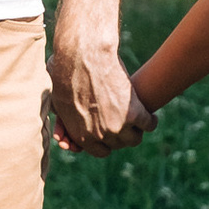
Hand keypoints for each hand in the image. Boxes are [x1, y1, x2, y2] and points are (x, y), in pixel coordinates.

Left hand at [48, 22, 151, 153]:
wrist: (83, 57)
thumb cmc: (66, 72)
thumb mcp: (58, 103)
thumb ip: (64, 120)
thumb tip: (60, 129)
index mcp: (80, 136)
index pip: (100, 151)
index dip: (107, 141)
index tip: (111, 132)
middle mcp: (99, 135)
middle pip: (118, 144)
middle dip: (121, 134)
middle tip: (125, 122)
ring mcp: (117, 126)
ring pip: (134, 139)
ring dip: (137, 130)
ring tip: (139, 120)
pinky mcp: (133, 113)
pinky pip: (148, 124)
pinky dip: (150, 120)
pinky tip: (150, 114)